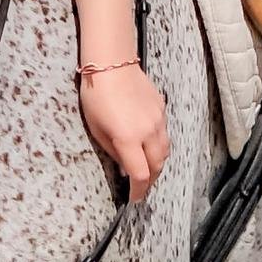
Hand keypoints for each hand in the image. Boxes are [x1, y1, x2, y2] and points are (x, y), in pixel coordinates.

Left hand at [79, 61, 167, 197]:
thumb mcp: (96, 129)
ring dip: (157, 164)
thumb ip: (113, 152)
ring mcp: (158, 120)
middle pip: (157, 166)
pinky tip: (148, 145)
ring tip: (147, 170)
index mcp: (129, 138)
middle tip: (141, 187)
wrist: (111, 63)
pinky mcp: (162, 109)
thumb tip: (124, 167)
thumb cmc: (96, 95)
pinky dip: (158, 146)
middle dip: (150, 180)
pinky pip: (164, 134)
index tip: (134, 198)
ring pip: (165, 151)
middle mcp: (148, 132)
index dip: (138, 191)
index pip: (140, 175)